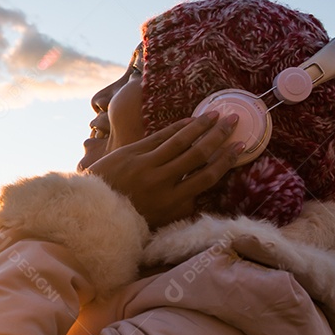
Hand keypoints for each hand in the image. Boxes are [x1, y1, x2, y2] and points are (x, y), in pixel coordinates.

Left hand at [83, 112, 242, 228]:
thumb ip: (182, 206)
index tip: (240, 147)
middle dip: (218, 136)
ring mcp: (146, 165)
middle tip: (234, 120)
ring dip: (201, 126)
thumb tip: (206, 193)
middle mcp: (162, 182)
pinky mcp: (132, 153)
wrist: (93, 209)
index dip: (226, 160)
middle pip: (198, 154)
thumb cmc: (129, 217)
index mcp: (173, 202)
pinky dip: (177, 128)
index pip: (207, 177)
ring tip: (216, 114)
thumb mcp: (161, 220)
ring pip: (180, 141)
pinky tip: (189, 120)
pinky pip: (160, 137)